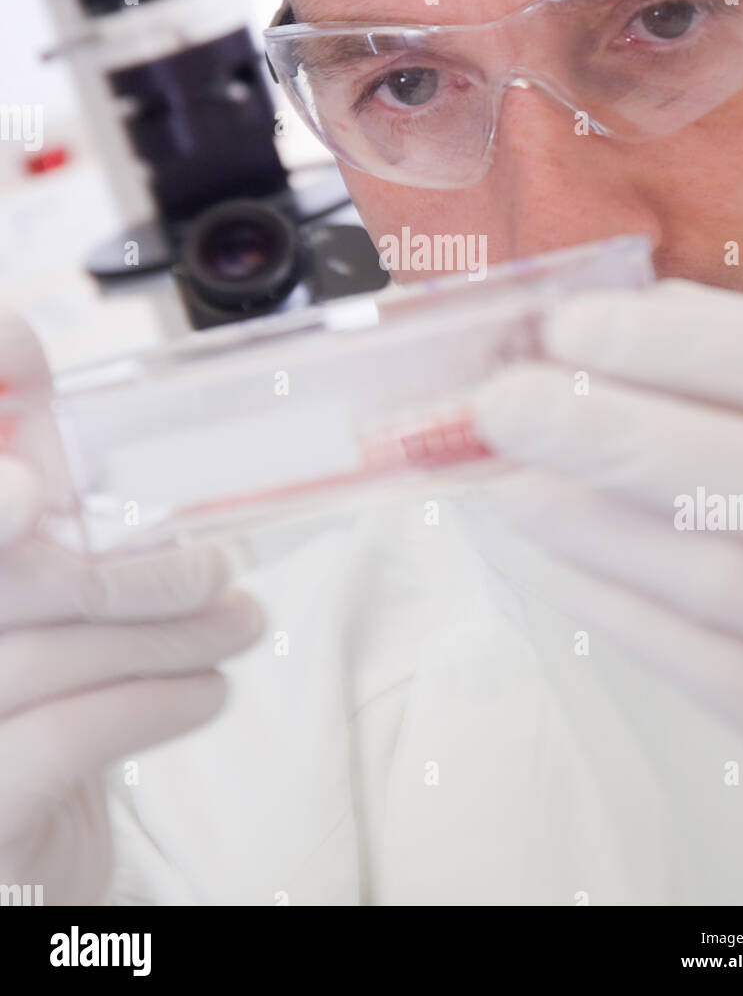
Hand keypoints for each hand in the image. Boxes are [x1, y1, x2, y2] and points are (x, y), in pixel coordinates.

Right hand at [0, 310, 264, 903]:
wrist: (15, 882)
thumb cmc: (27, 731)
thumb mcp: (33, 626)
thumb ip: (46, 539)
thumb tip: (71, 419)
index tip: (25, 342)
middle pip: (15, 564)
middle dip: (129, 558)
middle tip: (218, 567)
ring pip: (52, 644)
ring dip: (172, 629)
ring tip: (240, 621)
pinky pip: (72, 731)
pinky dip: (159, 702)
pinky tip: (208, 693)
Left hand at [470, 280, 742, 841]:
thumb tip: (645, 309)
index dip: (682, 341)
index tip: (568, 325)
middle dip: (609, 429)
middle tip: (498, 404)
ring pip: (717, 572)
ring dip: (591, 520)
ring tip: (503, 482)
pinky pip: (708, 668)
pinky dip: (617, 609)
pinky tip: (547, 566)